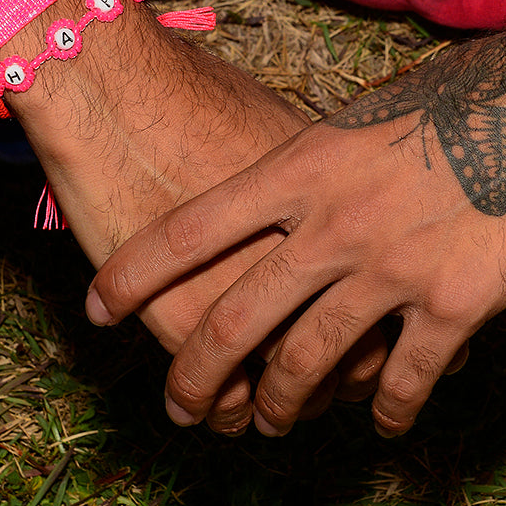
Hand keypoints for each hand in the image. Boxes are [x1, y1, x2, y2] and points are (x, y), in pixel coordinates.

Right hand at [12, 1, 386, 430]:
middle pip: (356, 355)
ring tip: (270, 411)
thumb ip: (328, 181)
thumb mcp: (287, 134)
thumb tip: (363, 202)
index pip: (392, 300)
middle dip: (344, 382)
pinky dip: (224, 410)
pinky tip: (218, 410)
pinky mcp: (185, 317)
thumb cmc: (197, 98)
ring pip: (291, 386)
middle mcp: (310, 258)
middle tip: (329, 389)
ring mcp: (249, 293)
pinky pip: (224, 396)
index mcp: (347, 217)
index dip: (385, 334)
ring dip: (285, 407)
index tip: (371, 343)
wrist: (114, 94)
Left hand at [88, 28, 505, 435]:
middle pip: (235, 319)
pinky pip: (401, 382)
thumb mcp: (371, 118)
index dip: (133, 275)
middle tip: (181, 407)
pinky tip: (386, 422)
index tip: (99, 310)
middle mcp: (334, 221)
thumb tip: (290, 207)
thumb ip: (321, 170)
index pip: (190, 231)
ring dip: (281, 406)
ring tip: (271, 424)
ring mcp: (392, 267)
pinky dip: (387, 412)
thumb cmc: (470, 92)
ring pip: (308, 364)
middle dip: (194, 376)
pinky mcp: (454, 303)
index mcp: (304, 165)